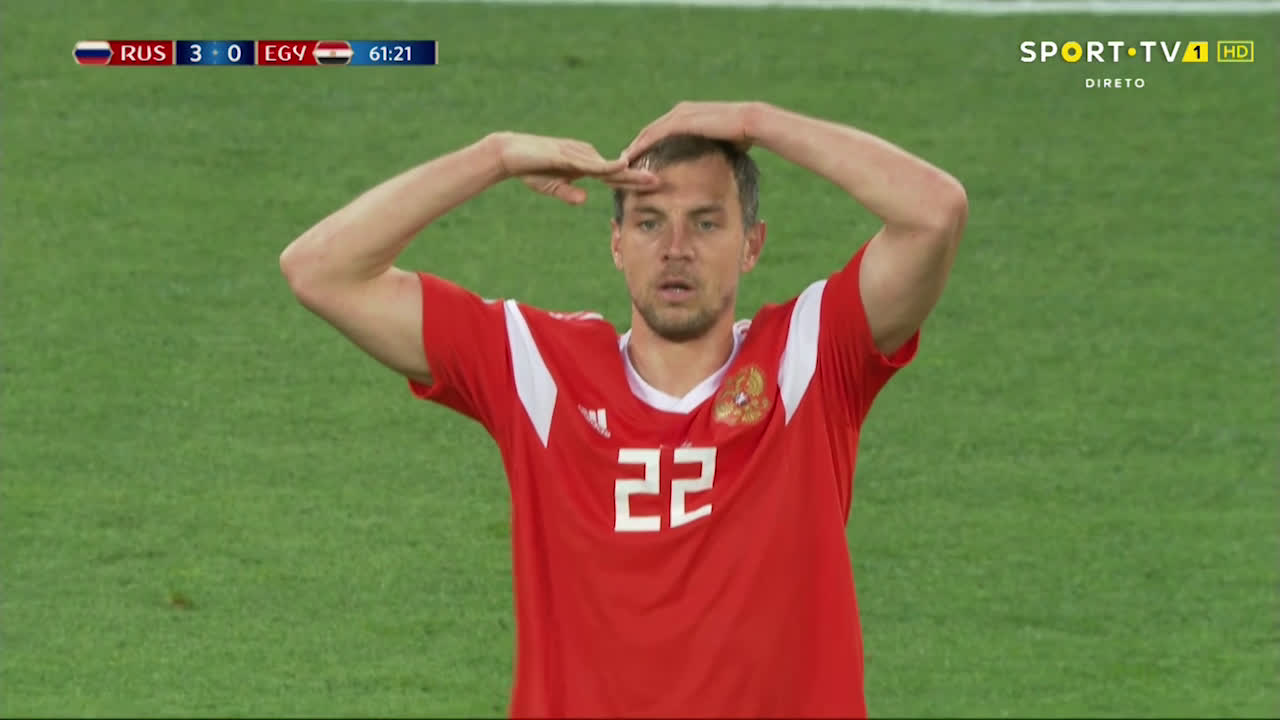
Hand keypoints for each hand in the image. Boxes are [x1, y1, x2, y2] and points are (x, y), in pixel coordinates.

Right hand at [494, 132, 657, 204]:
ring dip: (629, 173)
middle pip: (615, 170)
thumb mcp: (552, 187)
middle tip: (660, 181)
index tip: (649, 186)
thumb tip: (584, 200)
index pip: (612, 176)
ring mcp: (577, 154)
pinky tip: (621, 167)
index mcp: (584, 164)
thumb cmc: (530, 169)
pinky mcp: (567, 154)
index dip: (630, 181)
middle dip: (637, 176)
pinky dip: (607, 166)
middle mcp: (585, 156)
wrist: (510, 154)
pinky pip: (591, 163)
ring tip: (649, 178)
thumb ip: (568, 193)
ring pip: (607, 167)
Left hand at [621, 101, 758, 162]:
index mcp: (688, 114)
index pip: (661, 129)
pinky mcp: (681, 121)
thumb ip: (708, 150)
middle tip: (622, 161)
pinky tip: (631, 157)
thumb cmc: (742, 136)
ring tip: (621, 163)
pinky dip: (642, 146)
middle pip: (651, 130)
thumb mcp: (720, 144)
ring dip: (634, 147)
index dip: (647, 143)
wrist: (751, 123)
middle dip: (636, 146)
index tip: (637, 157)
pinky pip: (655, 136)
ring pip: (649, 133)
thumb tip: (710, 165)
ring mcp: (680, 114)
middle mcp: (681, 111)